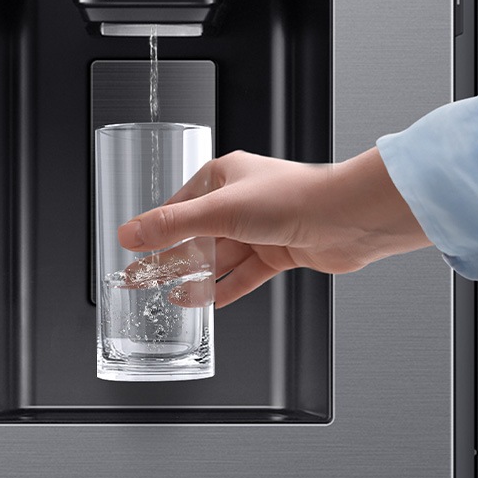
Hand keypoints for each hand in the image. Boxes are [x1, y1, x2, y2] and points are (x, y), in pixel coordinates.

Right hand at [118, 148, 430, 307]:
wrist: (347, 218)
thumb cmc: (293, 198)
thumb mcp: (219, 211)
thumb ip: (173, 225)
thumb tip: (130, 233)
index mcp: (224, 177)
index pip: (179, 207)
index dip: (155, 231)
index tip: (132, 249)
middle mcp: (242, 201)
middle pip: (197, 235)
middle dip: (170, 259)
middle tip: (141, 279)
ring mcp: (262, 228)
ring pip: (221, 257)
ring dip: (196, 277)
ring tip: (169, 296)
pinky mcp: (280, 252)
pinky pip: (245, 274)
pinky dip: (226, 288)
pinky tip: (207, 301)